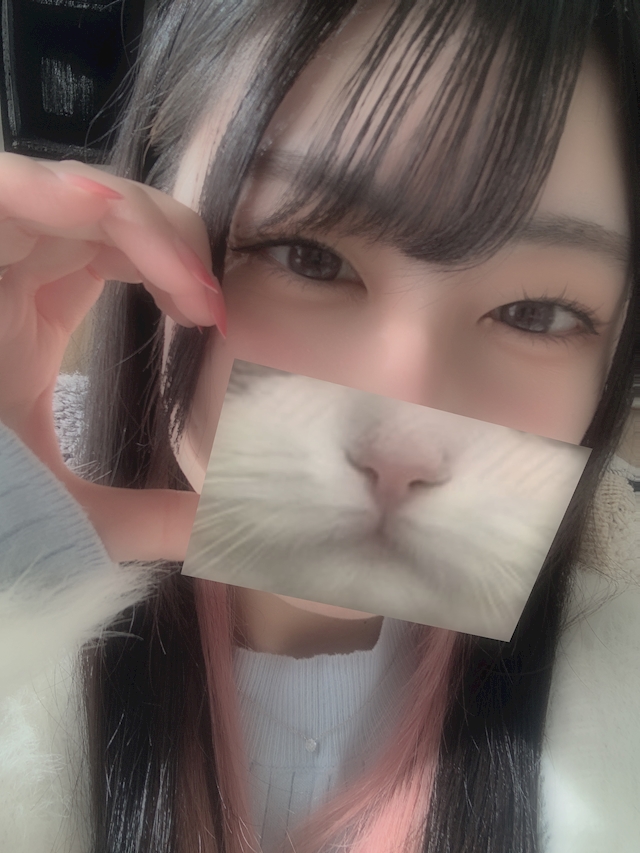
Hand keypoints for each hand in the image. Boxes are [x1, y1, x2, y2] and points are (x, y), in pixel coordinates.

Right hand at [0, 153, 223, 561]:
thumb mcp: (62, 508)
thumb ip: (142, 516)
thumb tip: (216, 526)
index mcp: (33, 308)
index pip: (119, 250)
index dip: (176, 265)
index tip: (215, 318)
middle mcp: (5, 269)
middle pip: (103, 209)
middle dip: (168, 238)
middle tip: (207, 300)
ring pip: (62, 188)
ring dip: (131, 219)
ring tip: (177, 271)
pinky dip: (46, 190)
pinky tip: (100, 209)